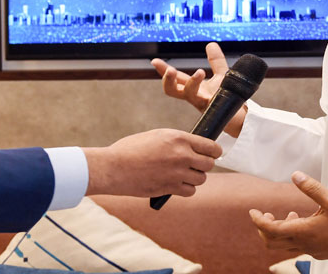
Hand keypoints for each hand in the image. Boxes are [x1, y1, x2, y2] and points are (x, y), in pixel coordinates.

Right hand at [82, 128, 221, 197]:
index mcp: (179, 138)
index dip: (214, 151)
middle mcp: (182, 155)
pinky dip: (187, 189)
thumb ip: (176, 141)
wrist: (113, 168)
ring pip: (201, 179)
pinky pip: (190, 191)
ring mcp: (177, 173)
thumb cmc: (130, 149)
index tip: (213, 153)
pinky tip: (178, 184)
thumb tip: (192, 147)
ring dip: (195, 177)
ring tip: (185, 174)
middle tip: (197, 164)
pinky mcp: (170, 189)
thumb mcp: (157, 136)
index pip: (211, 147)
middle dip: (204, 164)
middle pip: (209, 164)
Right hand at [151, 42, 247, 136]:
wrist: (241, 117)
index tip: (155, 61)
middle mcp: (194, 97)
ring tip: (200, 72)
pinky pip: (209, 101)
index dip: (164, 70)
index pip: (176, 78)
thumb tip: (210, 44)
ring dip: (192, 82)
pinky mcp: (214, 109)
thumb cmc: (229, 98)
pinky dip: (212, 93)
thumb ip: (216, 61)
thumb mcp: (221, 75)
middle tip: (170, 70)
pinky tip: (217, 84)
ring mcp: (203, 104)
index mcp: (194, 88)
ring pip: (189, 95)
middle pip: (173, 90)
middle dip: (168, 80)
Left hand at [249, 171, 327, 259]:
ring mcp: (309, 249)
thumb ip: (312, 188)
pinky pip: (295, 245)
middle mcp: (303, 243)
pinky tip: (302, 220)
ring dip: (278, 231)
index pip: (270, 230)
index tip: (252, 211)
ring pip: (283, 245)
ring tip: (288, 214)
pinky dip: (291, 234)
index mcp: (302, 231)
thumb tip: (295, 175)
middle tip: (266, 214)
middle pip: (271, 241)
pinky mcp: (316, 251)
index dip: (258, 221)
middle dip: (264, 228)